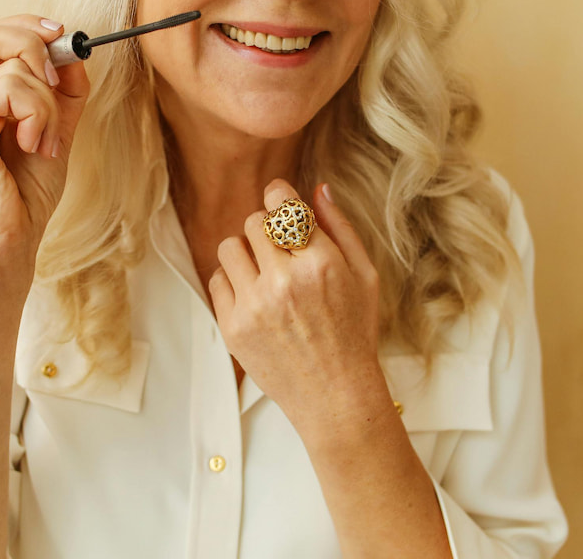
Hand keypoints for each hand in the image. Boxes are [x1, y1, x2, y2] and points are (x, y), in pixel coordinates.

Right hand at [0, 15, 89, 305]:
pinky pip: (9, 90)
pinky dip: (37, 115)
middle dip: (32, 45)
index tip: (63, 38)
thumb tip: (74, 51)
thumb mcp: (56, 128)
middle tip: (55, 81)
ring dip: (47, 103)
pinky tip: (34, 146)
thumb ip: (64, 90)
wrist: (10, 241)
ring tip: (44, 141)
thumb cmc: (26, 193)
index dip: (26, 26)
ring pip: (13, 67)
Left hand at [209, 179, 386, 437]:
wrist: (336, 395)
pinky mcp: (233, 327)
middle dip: (267, 229)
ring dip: (247, 252)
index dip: (279, 196)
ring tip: (265, 272)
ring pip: (230, 246)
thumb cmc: (355, 333)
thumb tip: (317, 187)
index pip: (282, 203)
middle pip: (254, 221)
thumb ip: (340, 227)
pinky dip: (233, 281)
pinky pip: (217, 279)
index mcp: (320, 263)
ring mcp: (255, 305)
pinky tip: (255, 296)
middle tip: (281, 249)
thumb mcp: (364, 275)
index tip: (281, 203)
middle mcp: (284, 281)